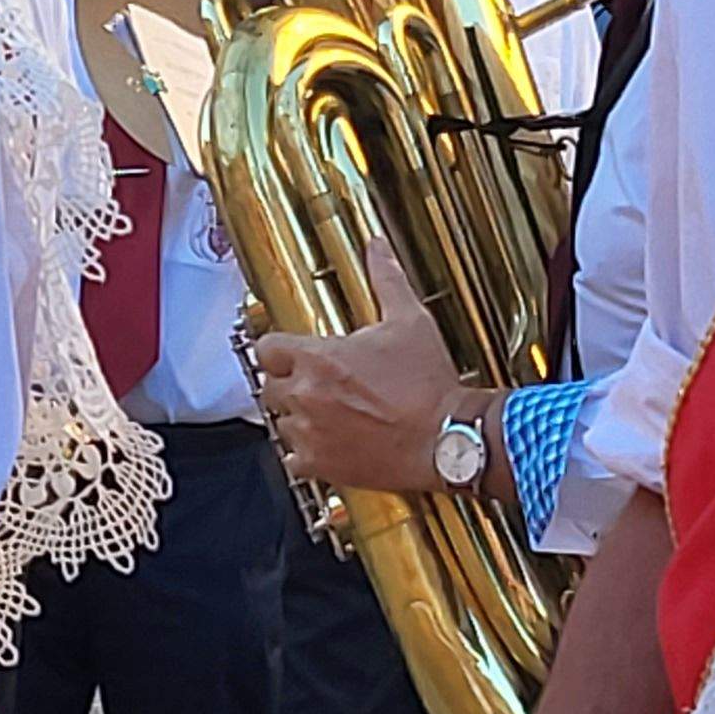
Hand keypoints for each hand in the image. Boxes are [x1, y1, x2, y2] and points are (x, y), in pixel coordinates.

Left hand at [258, 239, 470, 496]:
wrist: (449, 437)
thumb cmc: (429, 383)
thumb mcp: (410, 321)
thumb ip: (386, 280)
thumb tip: (377, 247)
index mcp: (318, 358)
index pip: (265, 349)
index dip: (278, 350)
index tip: (292, 354)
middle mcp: (306, 395)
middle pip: (269, 386)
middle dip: (287, 383)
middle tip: (314, 384)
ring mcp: (310, 433)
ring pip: (280, 423)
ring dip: (296, 417)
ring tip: (326, 413)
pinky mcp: (321, 466)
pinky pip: (293, 460)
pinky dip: (305, 453)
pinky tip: (328, 443)